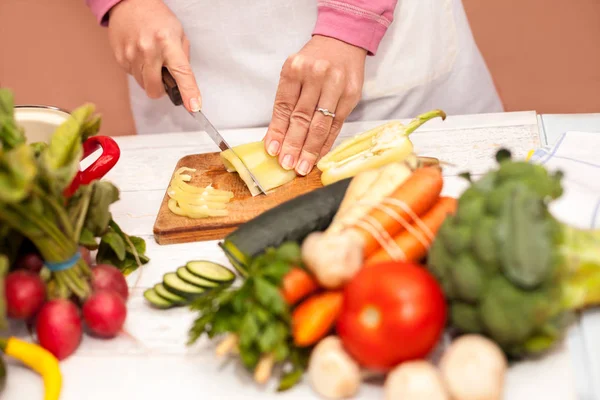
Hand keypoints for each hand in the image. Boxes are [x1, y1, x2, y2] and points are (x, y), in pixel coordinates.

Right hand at [107, 0, 201, 111]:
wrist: (129, 3)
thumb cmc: (156, 17)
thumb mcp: (178, 33)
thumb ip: (182, 58)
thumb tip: (184, 81)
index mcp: (167, 42)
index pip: (181, 72)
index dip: (188, 92)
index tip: (194, 106)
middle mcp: (148, 50)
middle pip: (155, 89)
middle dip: (162, 90)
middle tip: (165, 77)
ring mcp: (131, 54)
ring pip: (143, 85)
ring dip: (150, 79)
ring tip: (151, 59)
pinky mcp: (119, 58)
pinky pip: (132, 76)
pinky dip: (139, 71)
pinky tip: (140, 55)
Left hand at [264, 35, 366, 175]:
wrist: (343, 42)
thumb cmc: (313, 61)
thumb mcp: (294, 74)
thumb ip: (284, 104)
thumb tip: (273, 138)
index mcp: (295, 69)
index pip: (284, 107)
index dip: (278, 131)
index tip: (273, 151)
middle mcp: (316, 75)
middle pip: (302, 118)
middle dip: (294, 145)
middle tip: (287, 164)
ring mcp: (336, 85)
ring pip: (320, 124)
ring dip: (310, 149)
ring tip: (302, 166)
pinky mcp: (351, 95)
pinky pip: (336, 125)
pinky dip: (326, 143)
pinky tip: (318, 155)